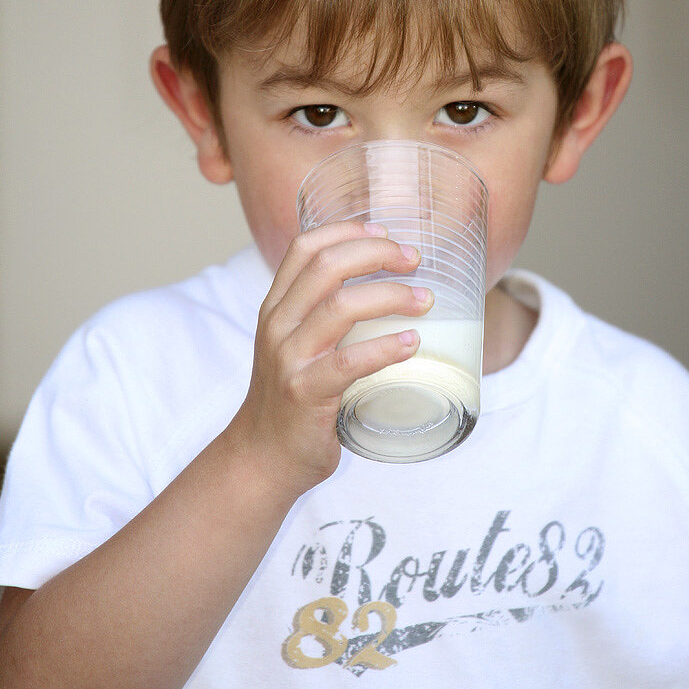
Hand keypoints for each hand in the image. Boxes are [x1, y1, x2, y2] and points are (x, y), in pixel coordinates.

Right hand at [228, 221, 433, 492]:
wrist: (262, 457)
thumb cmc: (293, 398)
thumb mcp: (296, 345)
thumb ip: (326, 318)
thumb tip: (389, 290)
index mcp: (276, 307)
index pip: (304, 248)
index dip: (347, 231)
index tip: (386, 231)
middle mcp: (278, 325)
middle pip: (326, 267)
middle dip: (376, 254)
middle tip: (415, 260)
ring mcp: (289, 359)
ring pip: (340, 308)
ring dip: (390, 296)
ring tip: (425, 300)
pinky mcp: (304, 394)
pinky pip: (348, 363)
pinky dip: (385, 348)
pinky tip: (412, 343)